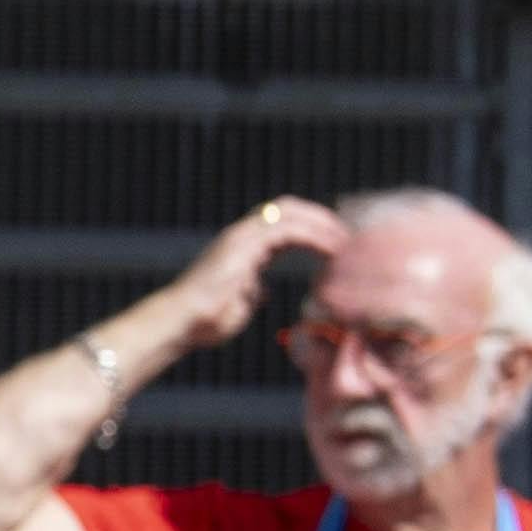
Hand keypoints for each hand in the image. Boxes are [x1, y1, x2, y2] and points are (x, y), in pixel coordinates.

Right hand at [158, 196, 344, 352]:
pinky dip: (315, 237)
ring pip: (290, 212)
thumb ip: (253, 291)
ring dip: (323, 224)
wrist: (181, 323)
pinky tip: (333, 251)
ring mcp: (240, 236)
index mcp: (241, 245)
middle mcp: (241, 234)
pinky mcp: (243, 244)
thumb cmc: (205, 321)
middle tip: (350, 235)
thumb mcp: (239, 302)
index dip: (312, 225)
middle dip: (321, 217)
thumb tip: (263, 291)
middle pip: (288, 207)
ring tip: (347, 241)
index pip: (282, 221)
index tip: (338, 242)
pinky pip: (287, 230)